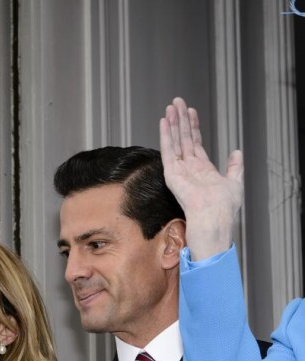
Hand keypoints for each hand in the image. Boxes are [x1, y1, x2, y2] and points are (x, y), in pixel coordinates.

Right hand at [159, 97, 243, 260]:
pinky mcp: (172, 173)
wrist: (214, 218)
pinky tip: (164, 122)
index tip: (191, 112)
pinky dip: (165, 136)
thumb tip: (236, 152)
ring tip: (170, 107)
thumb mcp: (235, 182)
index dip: (193, 127)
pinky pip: (168, 151)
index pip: (195, 143)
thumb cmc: (224, 207)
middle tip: (177, 102)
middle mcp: (189, 168)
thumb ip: (235, 167)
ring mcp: (179, 170)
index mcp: (202, 170)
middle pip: (183, 139)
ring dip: (172, 123)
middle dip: (180, 120)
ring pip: (175, 141)